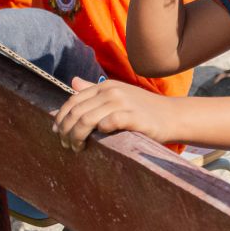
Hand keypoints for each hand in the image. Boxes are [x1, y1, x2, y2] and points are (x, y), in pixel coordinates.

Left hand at [52, 77, 174, 150]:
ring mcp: (123, 102)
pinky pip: (108, 123)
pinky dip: (99, 132)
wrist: (172, 116)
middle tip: (65, 145)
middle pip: (77, 112)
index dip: (61, 117)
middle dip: (66, 131)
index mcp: (105, 86)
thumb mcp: (118, 95)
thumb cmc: (143, 109)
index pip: (73, 101)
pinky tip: (97, 141)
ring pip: (87, 120)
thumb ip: (94, 90)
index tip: (57, 132)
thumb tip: (73, 82)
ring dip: (77, 137)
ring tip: (76, 148)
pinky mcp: (134, 116)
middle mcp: (112, 91)